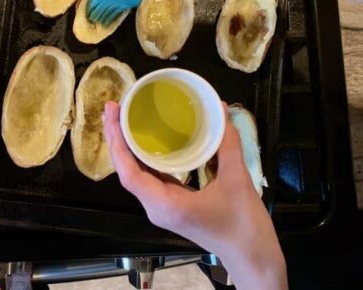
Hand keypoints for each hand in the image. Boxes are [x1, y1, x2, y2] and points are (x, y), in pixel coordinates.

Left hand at [103, 102, 286, 289]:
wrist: (251, 257)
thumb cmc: (243, 225)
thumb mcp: (237, 180)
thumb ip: (228, 144)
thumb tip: (221, 109)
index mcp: (165, 205)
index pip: (129, 174)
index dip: (118, 143)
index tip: (114, 115)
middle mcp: (157, 206)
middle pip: (127, 171)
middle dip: (117, 139)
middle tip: (114, 108)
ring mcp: (162, 206)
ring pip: (136, 174)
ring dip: (127, 147)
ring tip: (122, 118)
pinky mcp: (170, 204)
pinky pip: (150, 177)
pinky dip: (143, 157)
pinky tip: (144, 139)